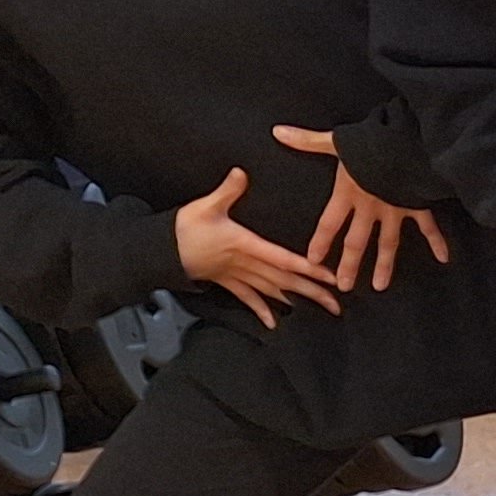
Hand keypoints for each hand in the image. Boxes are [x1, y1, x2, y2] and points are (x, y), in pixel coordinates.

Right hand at [172, 166, 343, 327]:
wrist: (158, 251)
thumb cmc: (182, 228)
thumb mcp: (205, 206)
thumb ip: (227, 191)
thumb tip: (241, 173)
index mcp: (245, 245)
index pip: (283, 258)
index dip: (307, 267)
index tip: (328, 275)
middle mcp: (245, 264)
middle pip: (284, 280)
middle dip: (312, 291)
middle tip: (337, 303)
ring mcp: (236, 275)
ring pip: (272, 291)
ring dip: (297, 301)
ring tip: (319, 310)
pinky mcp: (226, 281)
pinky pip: (247, 298)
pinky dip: (262, 310)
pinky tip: (274, 323)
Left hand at [270, 125, 450, 289]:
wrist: (407, 143)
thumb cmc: (371, 143)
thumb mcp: (337, 141)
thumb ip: (308, 141)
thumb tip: (278, 133)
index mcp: (348, 194)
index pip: (329, 224)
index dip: (320, 243)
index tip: (313, 261)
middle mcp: (370, 208)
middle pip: (357, 242)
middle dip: (350, 265)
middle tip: (345, 286)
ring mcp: (395, 210)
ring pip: (389, 243)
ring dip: (384, 265)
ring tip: (380, 286)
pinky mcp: (417, 205)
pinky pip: (428, 227)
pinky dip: (437, 242)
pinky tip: (443, 259)